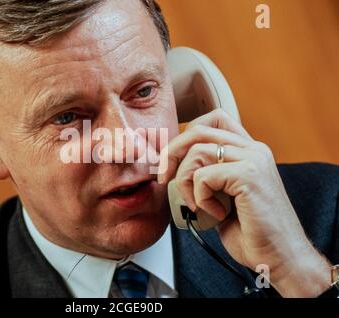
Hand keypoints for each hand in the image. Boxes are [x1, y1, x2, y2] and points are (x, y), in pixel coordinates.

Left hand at [158, 109, 330, 296]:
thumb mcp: (224, 196)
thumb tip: (173, 168)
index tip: (172, 160)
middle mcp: (253, 149)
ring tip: (197, 204)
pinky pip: (203, 176)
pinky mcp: (248, 175)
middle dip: (172, 153)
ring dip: (184, 181)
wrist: (280, 257)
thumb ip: (208, 176)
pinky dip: (199, 197)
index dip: (186, 135)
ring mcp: (253, 159)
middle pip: (198, 130)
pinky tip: (216, 213)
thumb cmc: (252, 232)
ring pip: (196, 151)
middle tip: (164, 178)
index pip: (213, 119)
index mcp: (249, 151)